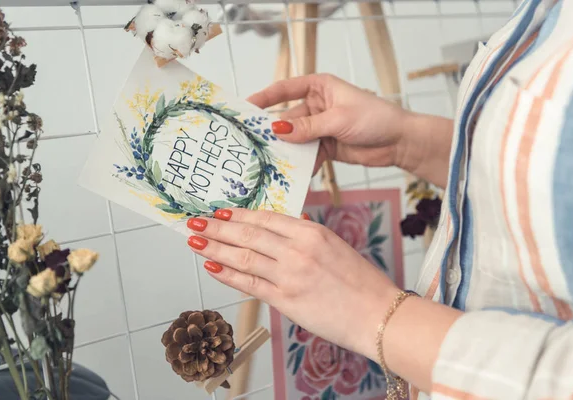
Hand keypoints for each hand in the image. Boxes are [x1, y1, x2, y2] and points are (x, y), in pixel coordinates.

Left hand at [186, 209, 398, 358]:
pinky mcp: (286, 300)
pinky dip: (227, 275)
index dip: (237, 215)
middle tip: (194, 222)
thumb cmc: (361, 283)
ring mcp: (290, 275)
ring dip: (214, 249)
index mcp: (311, 232)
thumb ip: (307, 234)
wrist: (378, 315)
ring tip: (194, 241)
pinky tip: (211, 268)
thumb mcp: (335, 246)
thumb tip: (285, 223)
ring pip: (243, 257)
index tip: (219, 212)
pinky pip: (249, 284)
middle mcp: (297, 250)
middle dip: (217, 228)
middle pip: (247, 235)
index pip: (265, 218)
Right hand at [247, 74, 412, 174]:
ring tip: (270, 162)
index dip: (264, 97)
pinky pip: (307, 154)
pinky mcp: (326, 146)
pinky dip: (302, 164)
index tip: (245, 107)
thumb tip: (278, 129)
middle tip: (252, 142)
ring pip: (296, 139)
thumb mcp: (338, 120)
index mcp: (320, 87)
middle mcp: (317, 105)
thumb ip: (308, 126)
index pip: (285, 89)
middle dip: (273, 131)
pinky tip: (294, 174)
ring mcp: (321, 127)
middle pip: (287, 117)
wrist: (399, 142)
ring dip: (287, 151)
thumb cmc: (375, 118)